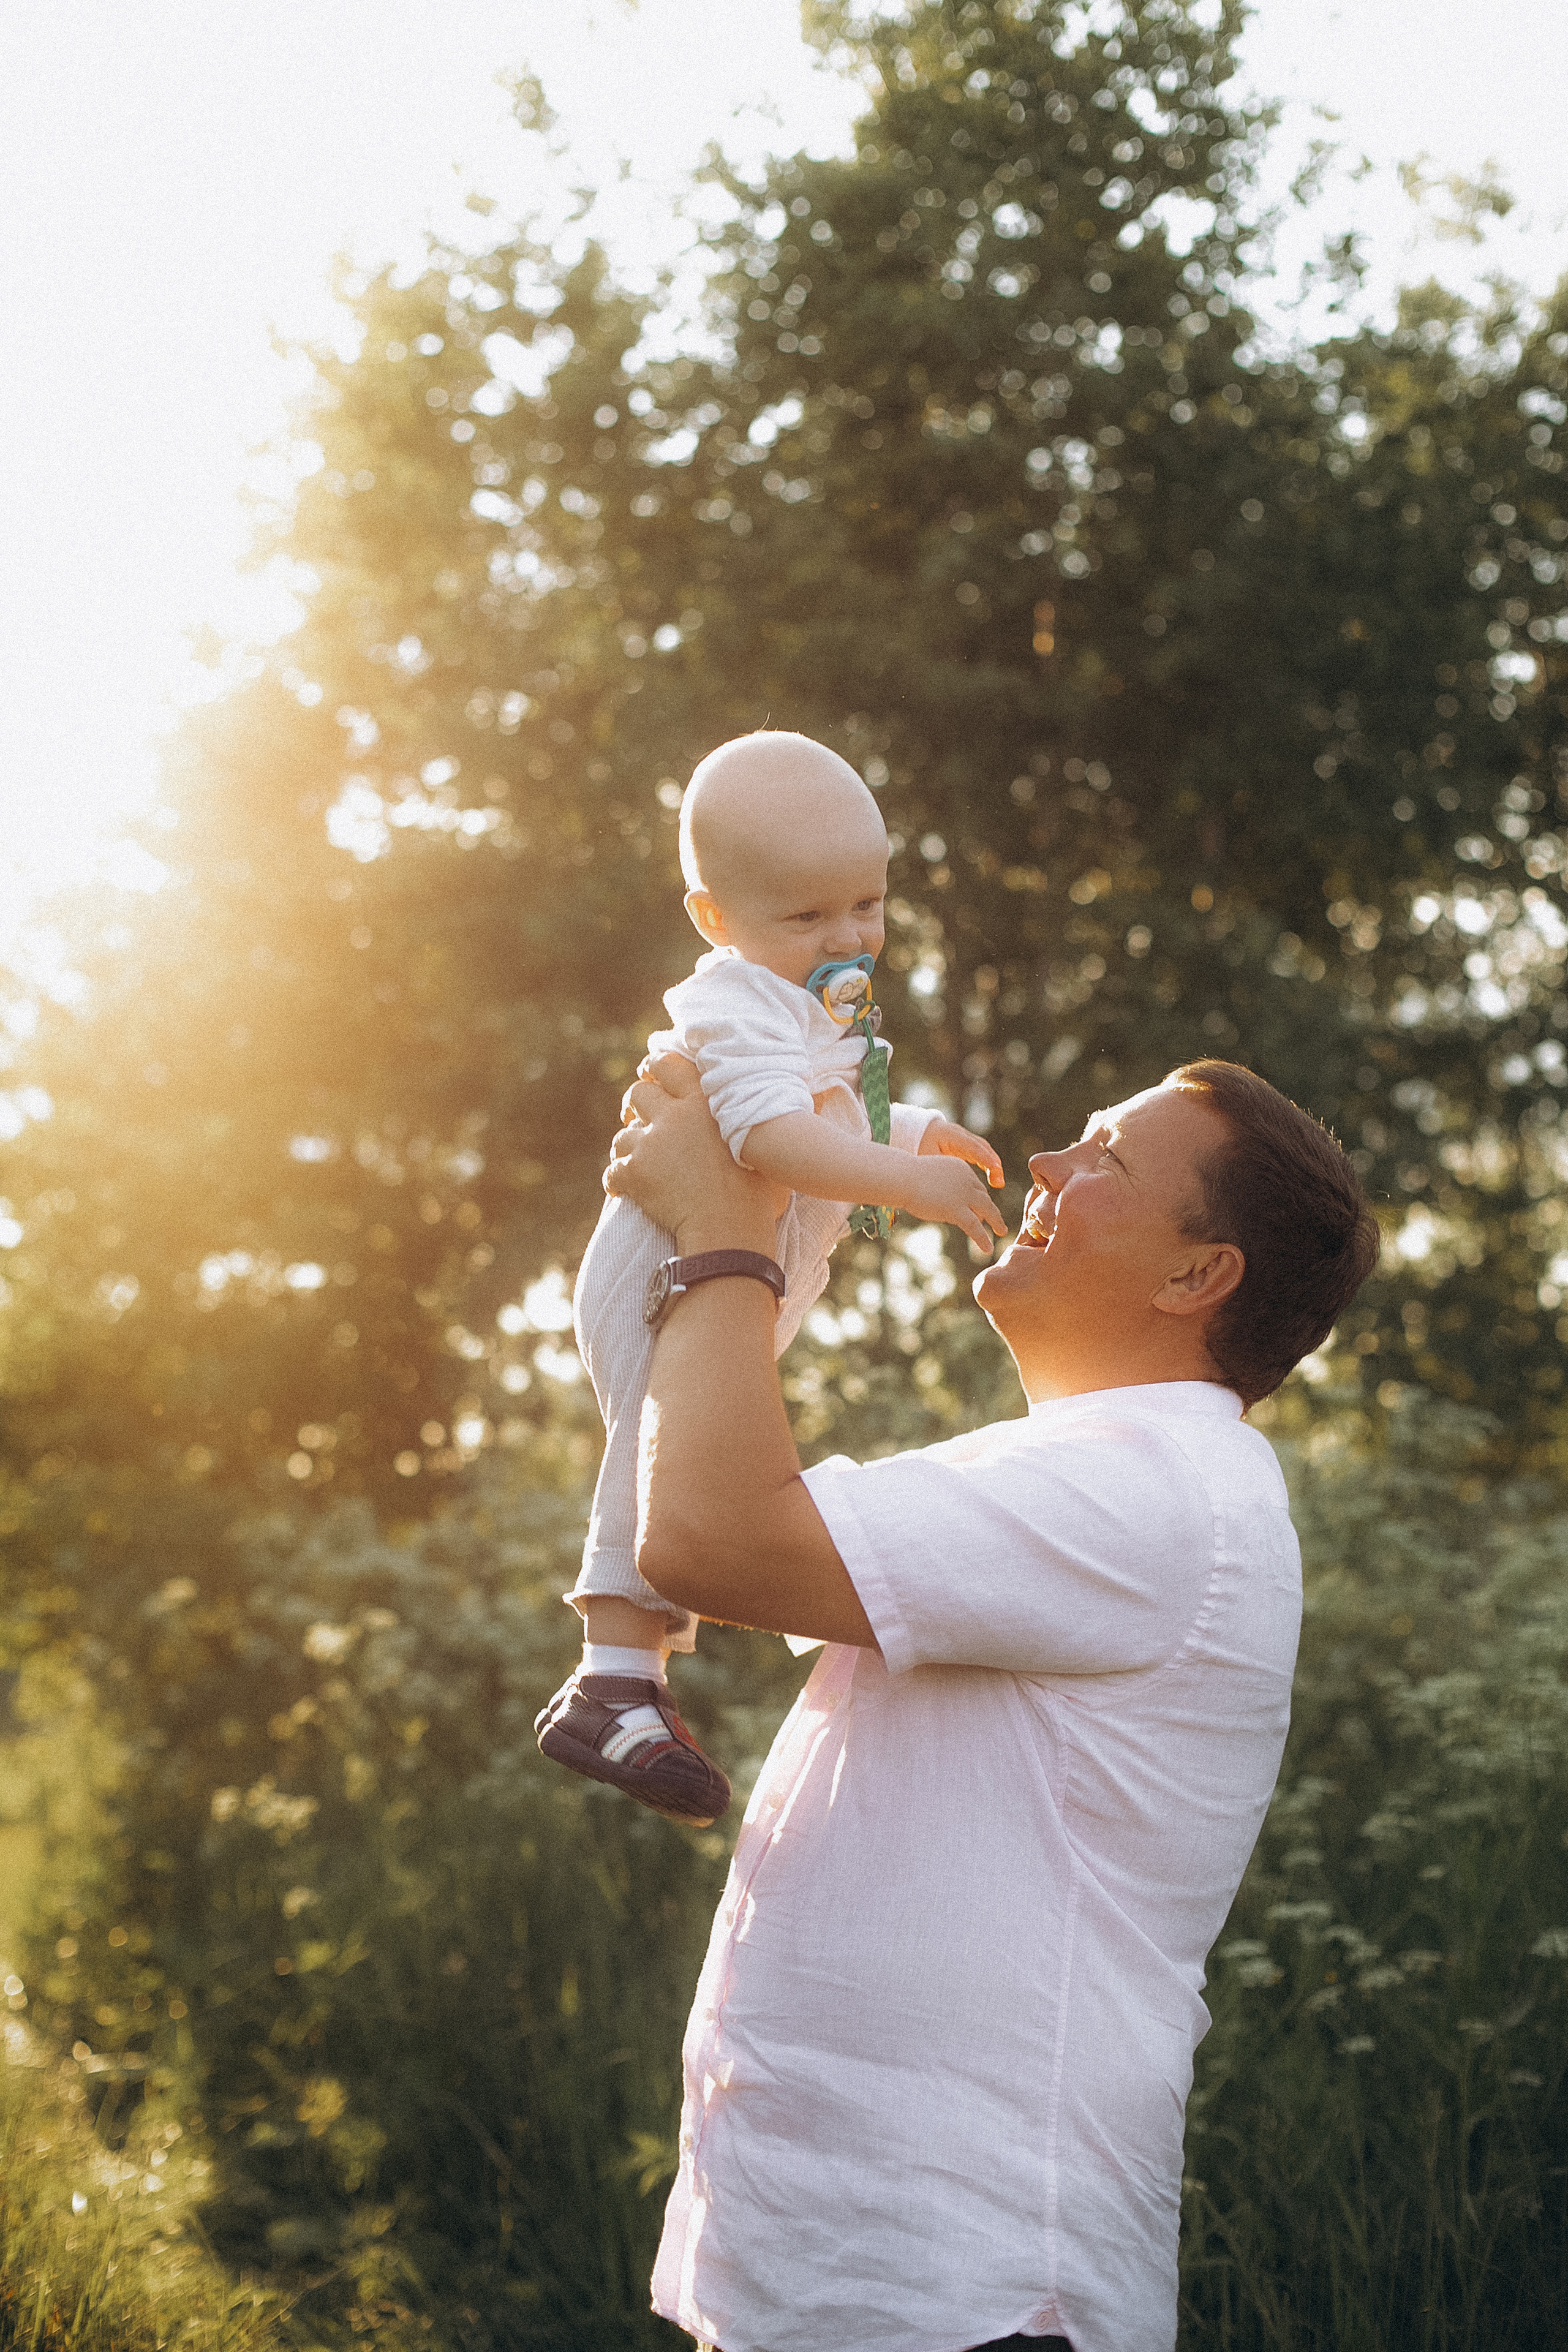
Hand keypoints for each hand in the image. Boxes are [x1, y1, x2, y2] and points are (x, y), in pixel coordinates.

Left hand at [606, 1053, 786, 1247]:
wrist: (729, 1231)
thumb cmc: (757, 1194)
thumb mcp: (773, 1148)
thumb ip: (778, 1117)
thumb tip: (825, 1092)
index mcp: (705, 1103)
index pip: (669, 1065)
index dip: (656, 1068)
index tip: (653, 1075)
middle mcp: (673, 1117)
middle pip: (638, 1093)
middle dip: (635, 1104)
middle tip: (639, 1117)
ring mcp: (650, 1145)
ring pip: (623, 1135)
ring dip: (629, 1147)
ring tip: (640, 1161)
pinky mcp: (634, 1173)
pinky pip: (613, 1171)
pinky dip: (618, 1182)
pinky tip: (625, 1191)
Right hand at [902, 1154, 1010, 1253]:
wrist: (902, 1177)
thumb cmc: (905, 1177)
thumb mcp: (929, 1176)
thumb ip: (939, 1186)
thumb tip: (939, 1199)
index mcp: (960, 1168)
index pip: (974, 1185)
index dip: (977, 1199)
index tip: (980, 1210)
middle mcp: (966, 1179)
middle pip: (983, 1196)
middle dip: (991, 1210)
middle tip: (997, 1221)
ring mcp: (963, 1194)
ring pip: (987, 1210)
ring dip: (996, 1222)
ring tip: (1001, 1231)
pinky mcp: (957, 1209)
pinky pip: (975, 1227)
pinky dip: (982, 1238)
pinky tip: (987, 1248)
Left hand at [917, 1116, 1005, 1187]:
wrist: (915, 1133)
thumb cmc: (918, 1147)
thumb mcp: (926, 1158)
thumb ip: (940, 1168)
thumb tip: (956, 1183)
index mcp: (949, 1134)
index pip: (971, 1145)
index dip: (984, 1158)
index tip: (995, 1170)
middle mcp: (960, 1133)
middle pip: (982, 1146)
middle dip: (993, 1163)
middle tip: (999, 1182)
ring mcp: (964, 1138)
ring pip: (984, 1150)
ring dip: (993, 1165)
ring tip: (998, 1183)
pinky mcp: (965, 1145)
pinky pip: (980, 1154)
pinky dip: (987, 1165)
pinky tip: (992, 1179)